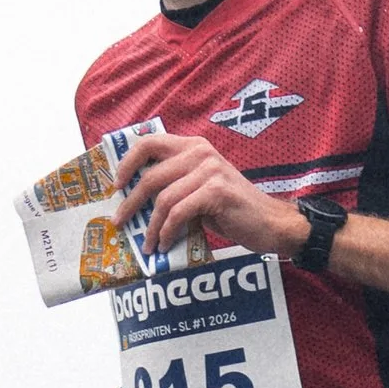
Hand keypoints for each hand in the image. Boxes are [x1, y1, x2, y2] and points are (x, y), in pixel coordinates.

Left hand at [107, 131, 306, 265]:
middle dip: (131, 203)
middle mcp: (201, 153)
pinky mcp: (216, 192)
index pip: (149, 143)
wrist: (271, 223)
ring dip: (151, 227)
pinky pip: (179, 213)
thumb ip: (176, 184)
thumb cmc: (232, 209)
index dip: (127, 162)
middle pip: (151, 176)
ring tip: (148, 244)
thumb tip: (136, 202)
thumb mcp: (201, 188)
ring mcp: (210, 171)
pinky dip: (168, 232)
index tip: (117, 185)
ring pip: (163, 199)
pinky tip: (166, 244)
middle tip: (120, 222)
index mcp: (194, 147)